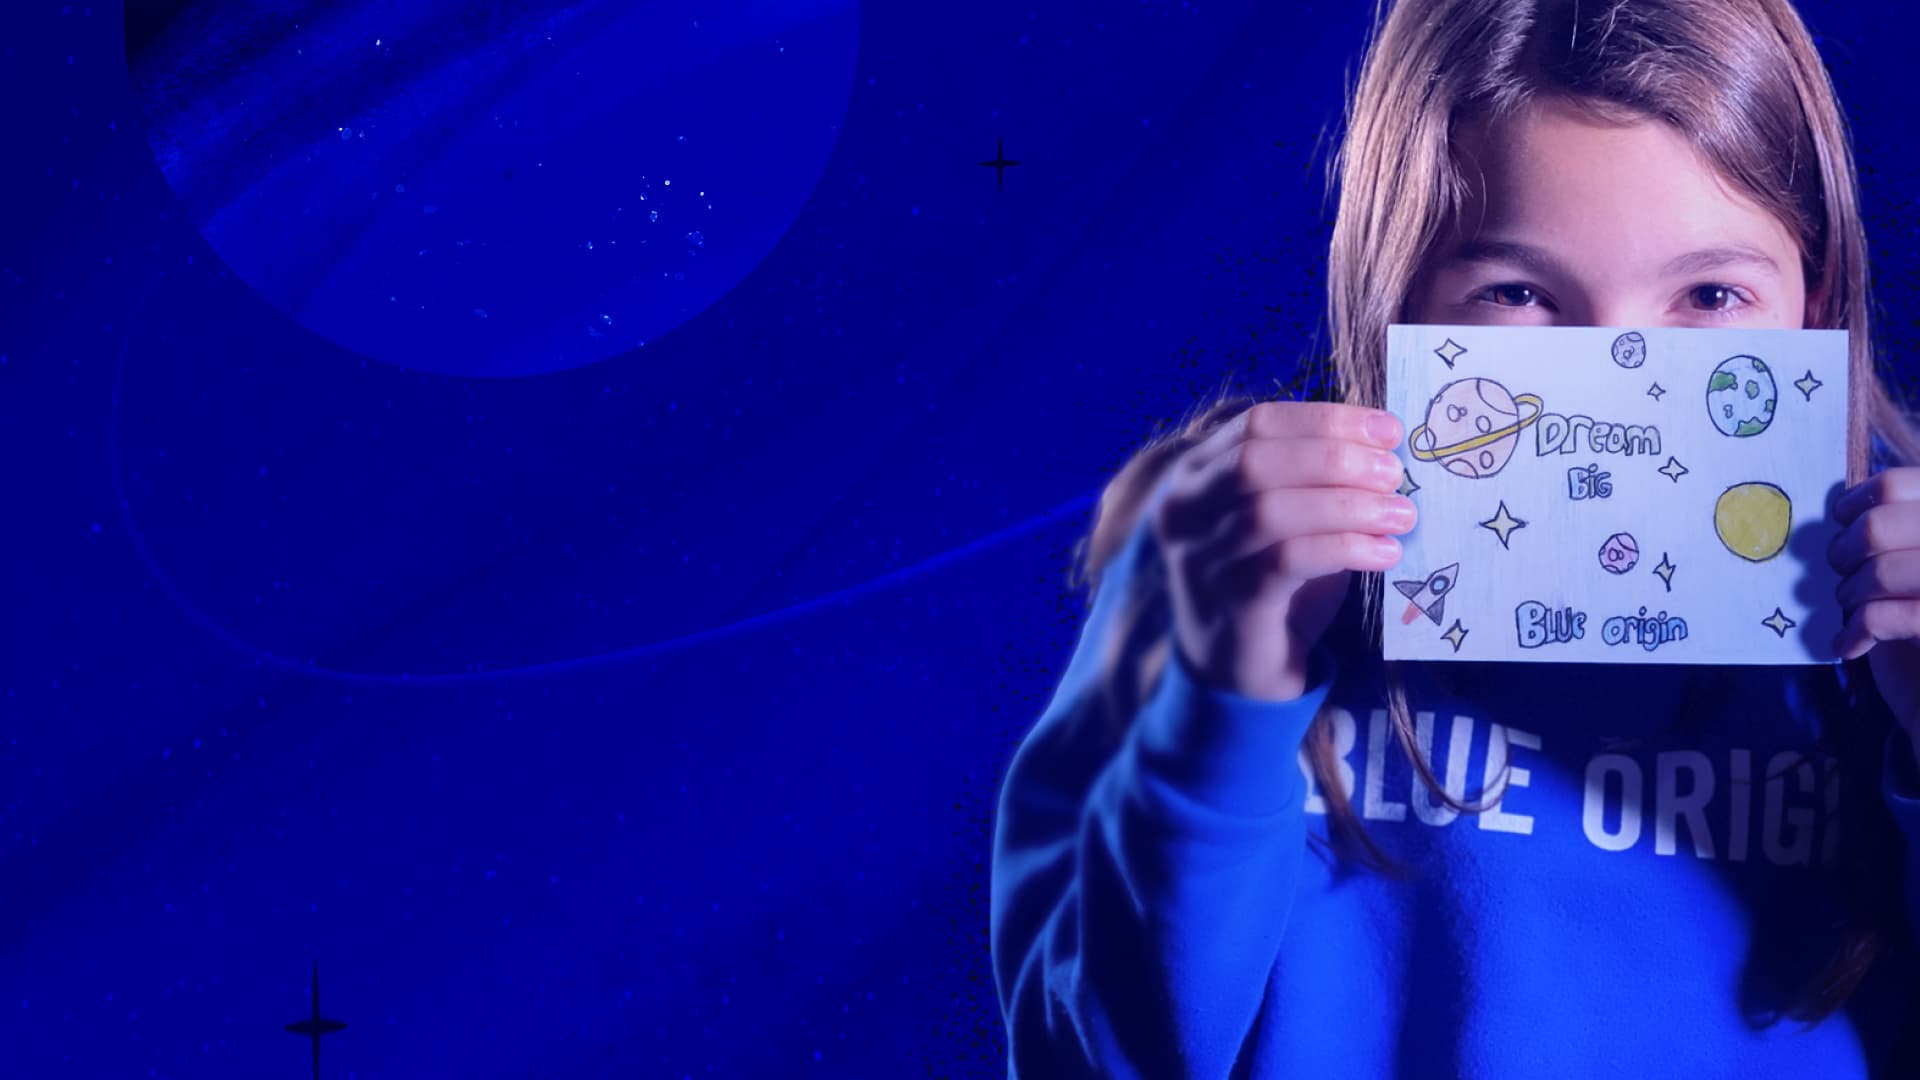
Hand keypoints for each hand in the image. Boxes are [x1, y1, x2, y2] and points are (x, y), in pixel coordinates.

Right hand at [1152, 401, 1413, 701]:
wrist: (1237, 669)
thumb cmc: (1269, 582)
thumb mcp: (1285, 517)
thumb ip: (1312, 479)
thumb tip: (1382, 448)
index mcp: (1194, 476)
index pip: (1257, 424)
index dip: (1326, 420)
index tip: (1387, 430)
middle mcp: (1184, 511)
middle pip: (1256, 460)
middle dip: (1335, 457)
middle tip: (1394, 472)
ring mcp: (1200, 559)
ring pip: (1270, 510)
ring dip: (1347, 504)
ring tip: (1401, 514)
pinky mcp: (1229, 603)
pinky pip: (1287, 561)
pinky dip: (1345, 548)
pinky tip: (1385, 553)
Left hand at [1828, 467, 1919, 762]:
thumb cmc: (1919, 635)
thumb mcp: (1905, 572)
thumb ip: (1890, 536)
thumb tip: (1840, 503)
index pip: (1903, 482)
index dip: (1860, 499)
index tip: (1842, 519)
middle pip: (1883, 524)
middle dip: (1846, 550)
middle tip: (1841, 574)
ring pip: (1883, 569)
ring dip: (1852, 592)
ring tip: (1852, 610)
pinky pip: (1887, 615)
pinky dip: (1857, 631)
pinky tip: (1850, 645)